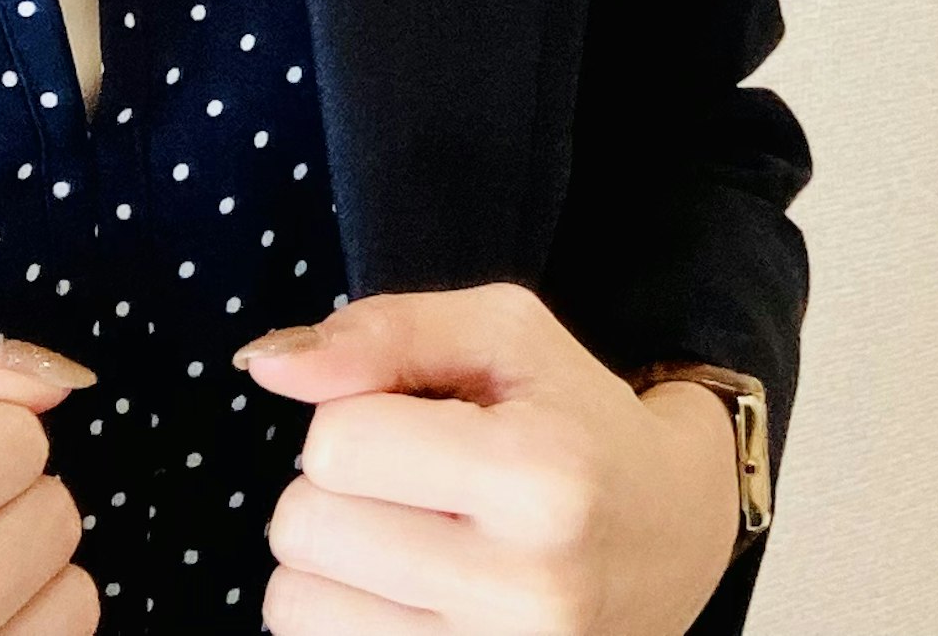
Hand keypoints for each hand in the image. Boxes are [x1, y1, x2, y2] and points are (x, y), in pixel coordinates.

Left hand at [236, 282, 741, 635]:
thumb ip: (387, 330)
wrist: (671, 542)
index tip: (417, 423)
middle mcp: (523, 588)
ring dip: (330, 564)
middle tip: (413, 486)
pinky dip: (343, 617)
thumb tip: (266, 366)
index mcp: (540, 476)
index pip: (337, 443)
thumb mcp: (509, 337)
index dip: (357, 416)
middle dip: (336, 489)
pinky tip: (407, 596)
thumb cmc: (579, 424)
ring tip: (408, 542)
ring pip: (294, 606)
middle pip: (304, 526)